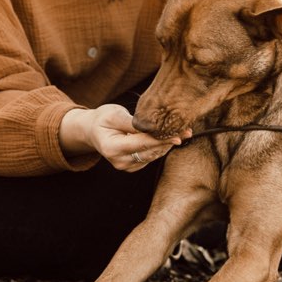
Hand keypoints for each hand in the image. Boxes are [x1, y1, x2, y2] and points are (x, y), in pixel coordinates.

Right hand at [59, 103, 187, 170]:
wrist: (94, 130)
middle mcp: (119, 161)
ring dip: (167, 144)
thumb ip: (133, 123)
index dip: (161, 139)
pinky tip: (169, 137)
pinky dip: (160, 148)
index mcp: (112, 148)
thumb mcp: (115, 115)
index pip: (141, 144)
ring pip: (153, 156)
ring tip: (183, 132)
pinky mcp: (132, 167)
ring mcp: (125, 166)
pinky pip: (150, 157)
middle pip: (150, 151)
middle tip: (187, 131)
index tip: (178, 135)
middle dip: (169, 141)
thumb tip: (152, 126)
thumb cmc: (104, 119)